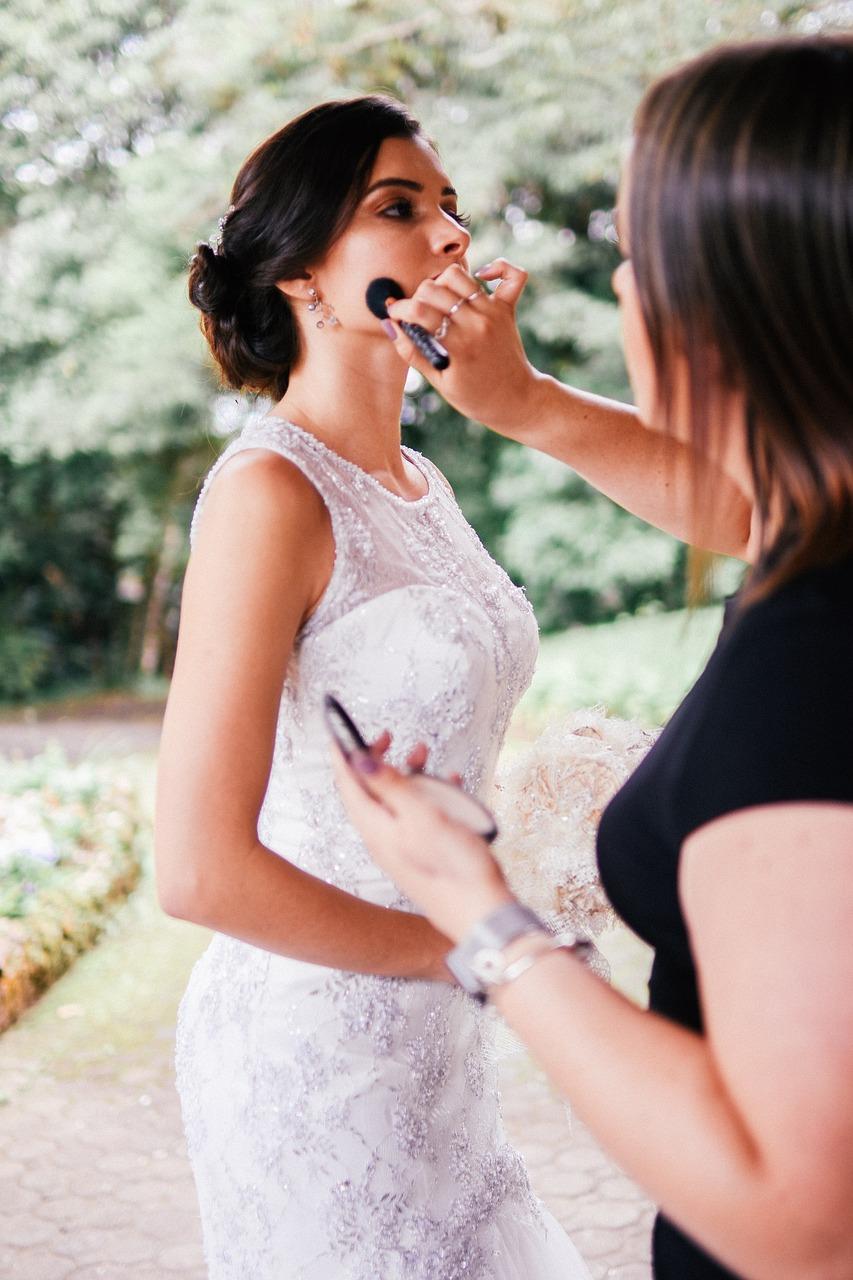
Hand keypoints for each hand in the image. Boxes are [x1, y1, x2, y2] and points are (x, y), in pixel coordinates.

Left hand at [331, 736, 515, 943]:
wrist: (481, 915)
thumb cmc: (455, 868)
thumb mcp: (422, 817)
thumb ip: (390, 785)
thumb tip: (357, 758)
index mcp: (376, 828)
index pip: (348, 784)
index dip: (343, 753)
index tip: (340, 729)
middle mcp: (383, 837)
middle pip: (369, 790)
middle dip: (376, 759)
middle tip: (388, 736)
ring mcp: (402, 846)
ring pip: (396, 800)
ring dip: (407, 773)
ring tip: (425, 752)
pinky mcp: (422, 852)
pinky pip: (418, 814)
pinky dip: (429, 794)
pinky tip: (450, 783)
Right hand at [382, 260, 543, 437]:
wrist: (516, 401)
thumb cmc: (475, 397)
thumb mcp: (440, 382)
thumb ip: (413, 354)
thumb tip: (391, 327)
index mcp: (458, 346)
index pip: (419, 311)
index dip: (400, 310)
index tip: (394, 314)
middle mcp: (477, 323)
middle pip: (434, 289)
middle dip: (417, 296)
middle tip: (416, 312)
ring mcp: (493, 313)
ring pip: (459, 275)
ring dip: (442, 281)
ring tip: (438, 298)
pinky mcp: (508, 309)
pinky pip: (512, 275)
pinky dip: (497, 267)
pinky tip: (481, 276)